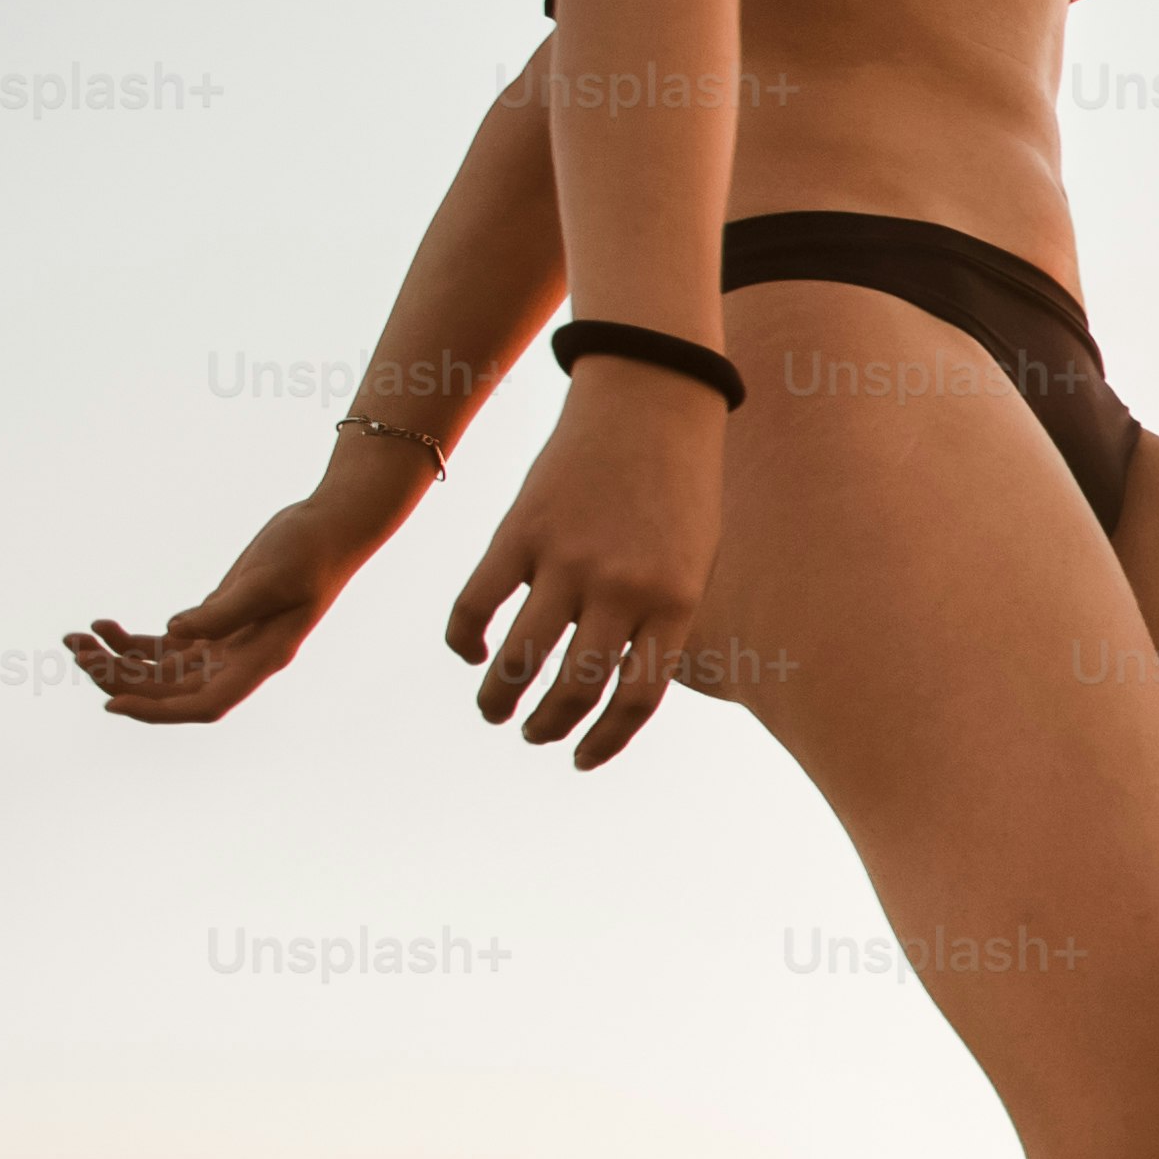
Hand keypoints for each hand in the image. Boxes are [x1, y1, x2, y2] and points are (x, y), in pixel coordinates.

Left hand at [71, 489, 383, 725]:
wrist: (328, 527)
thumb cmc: (307, 552)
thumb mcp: (266, 580)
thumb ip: (222, 611)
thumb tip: (171, 633)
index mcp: (260, 660)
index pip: (205, 704)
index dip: (158, 711)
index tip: (113, 704)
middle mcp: (240, 661)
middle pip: (172, 691)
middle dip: (122, 679)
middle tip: (80, 654)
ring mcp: (225, 644)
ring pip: (161, 671)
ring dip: (116, 662)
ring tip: (76, 639)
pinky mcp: (214, 622)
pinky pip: (162, 646)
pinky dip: (129, 641)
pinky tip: (100, 625)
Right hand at [444, 359, 721, 766]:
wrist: (651, 400)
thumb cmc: (680, 487)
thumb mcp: (693, 560)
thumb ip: (661, 621)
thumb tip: (617, 685)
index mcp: (674, 603)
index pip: (635, 699)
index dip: (605, 741)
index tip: (582, 758)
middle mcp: (620, 589)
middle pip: (574, 687)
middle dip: (549, 725)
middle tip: (534, 735)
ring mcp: (567, 560)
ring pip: (520, 658)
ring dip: (501, 698)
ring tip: (495, 711)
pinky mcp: (520, 532)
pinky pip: (476, 604)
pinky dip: (465, 638)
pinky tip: (470, 652)